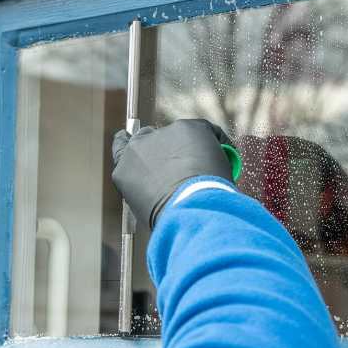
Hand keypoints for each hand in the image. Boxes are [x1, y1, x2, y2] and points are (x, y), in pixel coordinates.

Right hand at [112, 119, 235, 228]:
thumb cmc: (171, 220)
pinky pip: (208, 132)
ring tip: (209, 173)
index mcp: (125, 168)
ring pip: (183, 136)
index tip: (148, 147)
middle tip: (188, 162)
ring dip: (195, 149)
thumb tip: (166, 189)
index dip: (137, 146)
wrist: (188, 210)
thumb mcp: (147, 208)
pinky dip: (220, 144)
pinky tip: (225, 163)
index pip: (122, 145)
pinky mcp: (189, 128)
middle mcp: (139, 146)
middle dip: (169, 146)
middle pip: (152, 136)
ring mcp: (164, 134)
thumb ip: (149, 189)